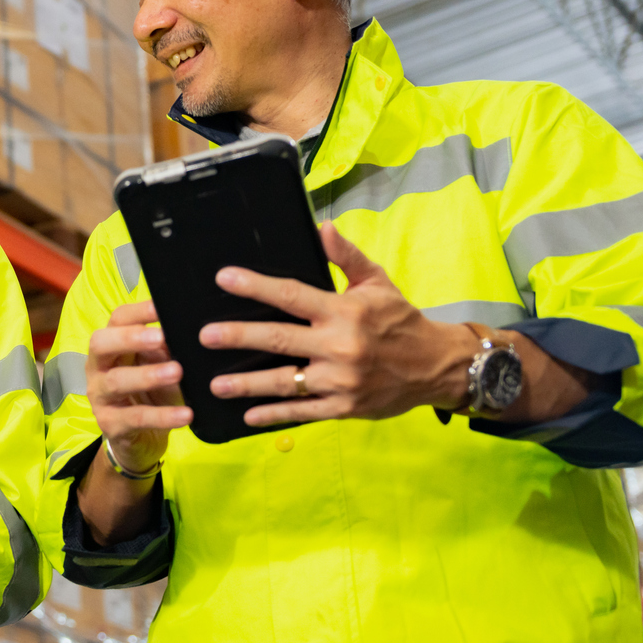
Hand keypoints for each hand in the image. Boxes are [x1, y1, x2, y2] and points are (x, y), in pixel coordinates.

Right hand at [85, 300, 193, 474]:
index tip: (163, 306)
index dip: (138, 312)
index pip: (117, 320)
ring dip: (148, 375)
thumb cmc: (151, 394)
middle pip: (101, 344)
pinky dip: (162, 416)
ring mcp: (101, 396)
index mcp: (111, 346)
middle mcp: (98, 367)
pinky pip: (135, 418)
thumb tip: (192, 330)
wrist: (140, 440)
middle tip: (161, 337)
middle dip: (130, 338)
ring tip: (178, 372)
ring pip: (117, 381)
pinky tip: (186, 414)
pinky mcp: (111, 424)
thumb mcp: (159, 367)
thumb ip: (167, 349)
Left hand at [204, 223, 475, 426]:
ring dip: (248, 384)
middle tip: (205, 336)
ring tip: (216, 383)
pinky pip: (303, 411)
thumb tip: (322, 228)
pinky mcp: (344, 407)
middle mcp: (341, 346)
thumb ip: (346, 257)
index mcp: (345, 311)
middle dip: (239, 336)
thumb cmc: (401, 320)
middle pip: (280, 340)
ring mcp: (341, 381)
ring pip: (286, 382)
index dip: (256, 286)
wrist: (437, 367)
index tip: (224, 278)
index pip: (292, 295)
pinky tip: (248, 413)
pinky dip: (274, 414)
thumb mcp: (378, 282)